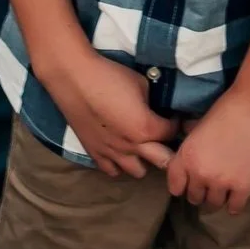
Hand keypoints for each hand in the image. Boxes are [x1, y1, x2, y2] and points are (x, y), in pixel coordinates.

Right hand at [39, 45, 181, 178]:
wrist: (74, 78)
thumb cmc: (109, 76)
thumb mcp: (141, 83)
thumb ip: (153, 102)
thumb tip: (157, 109)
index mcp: (146, 128)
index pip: (171, 133)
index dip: (175, 123)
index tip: (173, 116)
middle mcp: (132, 147)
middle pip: (163, 161)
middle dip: (168, 150)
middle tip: (164, 137)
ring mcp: (112, 153)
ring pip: (138, 172)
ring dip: (144, 160)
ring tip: (142, 146)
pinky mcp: (94, 153)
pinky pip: (112, 171)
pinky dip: (119, 164)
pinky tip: (120, 150)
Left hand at [168, 86, 249, 213]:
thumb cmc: (226, 109)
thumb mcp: (198, 125)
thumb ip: (190, 142)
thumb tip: (184, 142)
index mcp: (186, 157)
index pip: (175, 187)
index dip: (182, 185)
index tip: (188, 183)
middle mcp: (200, 173)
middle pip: (194, 198)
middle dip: (200, 191)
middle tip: (209, 183)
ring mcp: (222, 182)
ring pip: (213, 205)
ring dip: (217, 198)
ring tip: (223, 189)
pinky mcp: (243, 186)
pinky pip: (235, 208)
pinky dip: (235, 204)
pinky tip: (236, 195)